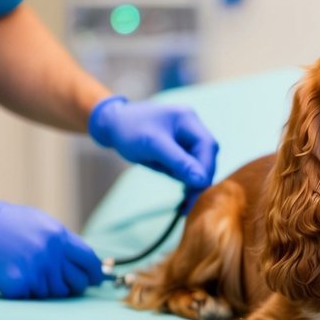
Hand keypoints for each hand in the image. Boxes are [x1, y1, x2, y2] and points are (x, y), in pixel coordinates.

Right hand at [0, 193, 104, 298]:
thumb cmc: (5, 224)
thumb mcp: (39, 223)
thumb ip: (62, 241)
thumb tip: (85, 260)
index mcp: (58, 236)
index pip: (89, 260)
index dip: (94, 273)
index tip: (94, 280)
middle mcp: (50, 254)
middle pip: (76, 282)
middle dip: (73, 286)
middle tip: (63, 285)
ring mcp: (34, 270)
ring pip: (53, 293)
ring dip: (44, 288)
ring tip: (27, 272)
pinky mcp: (17, 284)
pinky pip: (31, 298)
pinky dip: (24, 292)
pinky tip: (12, 277)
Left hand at [89, 96, 217, 189]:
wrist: (112, 125)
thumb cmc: (129, 130)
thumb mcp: (153, 146)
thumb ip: (178, 162)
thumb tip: (201, 181)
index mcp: (187, 119)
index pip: (207, 145)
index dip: (206, 168)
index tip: (199, 189)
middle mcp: (191, 127)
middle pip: (206, 155)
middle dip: (200, 176)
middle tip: (192, 200)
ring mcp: (186, 137)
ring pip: (199, 162)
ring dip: (194, 180)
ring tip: (187, 200)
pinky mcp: (180, 148)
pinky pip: (189, 165)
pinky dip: (186, 178)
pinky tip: (184, 191)